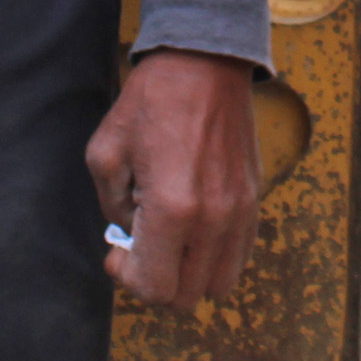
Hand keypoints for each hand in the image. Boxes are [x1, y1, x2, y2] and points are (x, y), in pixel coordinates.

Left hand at [85, 49, 262, 310]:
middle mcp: (214, 220)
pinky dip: (213, 258)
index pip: (154, 287)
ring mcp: (240, 213)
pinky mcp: (254, 201)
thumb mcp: (106, 154)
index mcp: (174, 210)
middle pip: (186, 297)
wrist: (204, 64)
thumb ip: (112, 209)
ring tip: (168, 243)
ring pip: (217, 284)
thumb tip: (130, 237)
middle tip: (139, 248)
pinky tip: (192, 229)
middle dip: (155, 282)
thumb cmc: (151, 103)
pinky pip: (238, 256)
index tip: (116, 252)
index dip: (126, 278)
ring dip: (187, 275)